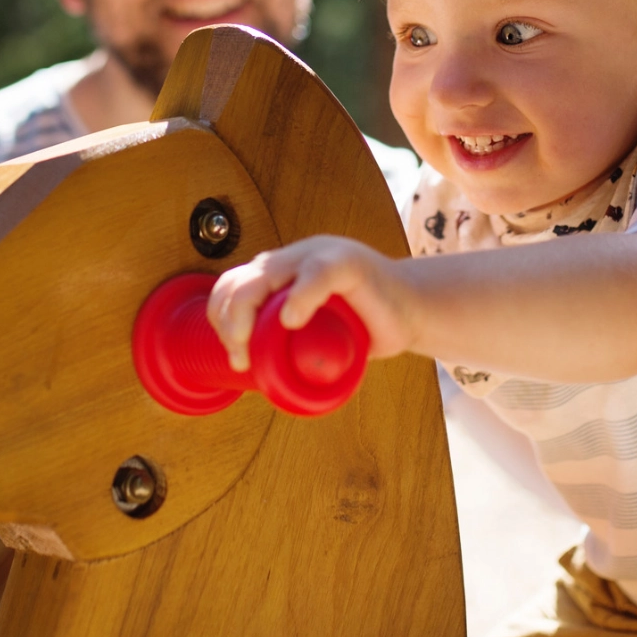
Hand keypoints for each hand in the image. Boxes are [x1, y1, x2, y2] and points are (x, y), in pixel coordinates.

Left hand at [208, 236, 417, 371]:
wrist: (415, 312)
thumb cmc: (365, 326)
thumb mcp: (317, 337)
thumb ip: (287, 346)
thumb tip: (256, 381)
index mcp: (283, 272)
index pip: (234, 284)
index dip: (220, 315)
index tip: (231, 351)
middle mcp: (295, 258)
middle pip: (243, 278)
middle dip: (228, 318)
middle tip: (237, 355)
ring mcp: (320, 256)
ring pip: (266, 272)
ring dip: (246, 310)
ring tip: (248, 343)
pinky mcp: (349, 263)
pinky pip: (316, 274)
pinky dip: (298, 297)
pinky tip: (291, 320)